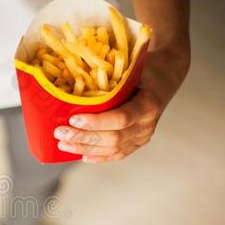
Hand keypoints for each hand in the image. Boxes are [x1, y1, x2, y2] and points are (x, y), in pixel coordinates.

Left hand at [54, 47, 189, 163]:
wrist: (165, 77)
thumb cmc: (144, 68)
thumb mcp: (132, 67)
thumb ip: (111, 75)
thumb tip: (72, 71)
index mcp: (148, 104)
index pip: (120, 118)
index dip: (96, 122)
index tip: (73, 119)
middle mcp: (147, 125)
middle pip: (113, 138)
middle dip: (83, 137)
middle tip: (60, 133)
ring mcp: (143, 137)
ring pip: (112, 149)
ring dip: (85, 148)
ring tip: (63, 144)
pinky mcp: (137, 143)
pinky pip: (117, 154)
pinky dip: (99, 157)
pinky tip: (82, 156)